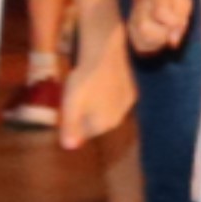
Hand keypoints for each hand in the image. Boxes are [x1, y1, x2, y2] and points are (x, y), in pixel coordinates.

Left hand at [52, 33, 138, 152]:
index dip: (73, 121)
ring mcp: (127, 105)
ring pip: (108, 111)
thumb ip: (70, 127)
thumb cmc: (85, 79)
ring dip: (99, 104)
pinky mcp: (133, 91)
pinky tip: (103, 82)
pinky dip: (110, 95)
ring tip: (89, 87)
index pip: (84, 133)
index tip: (67, 106)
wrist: (107, 53)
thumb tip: (69, 148)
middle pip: (97, 122)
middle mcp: (118, 119)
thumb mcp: (71, 103)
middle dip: (86, 113)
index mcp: (102, 125)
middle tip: (76, 95)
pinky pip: (117, 99)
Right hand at [124, 0, 193, 56]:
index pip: (160, 12)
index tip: (181, 22)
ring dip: (158, 43)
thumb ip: (180, 20)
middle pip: (144, 29)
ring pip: (140, 41)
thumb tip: (173, 42)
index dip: (173, 22)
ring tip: (166, 33)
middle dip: (163, 36)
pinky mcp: (131, 29)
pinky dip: (152, 46)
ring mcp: (132, 20)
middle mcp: (140, 9)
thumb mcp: (183, 1)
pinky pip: (140, 46)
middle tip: (172, 30)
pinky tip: (159, 38)